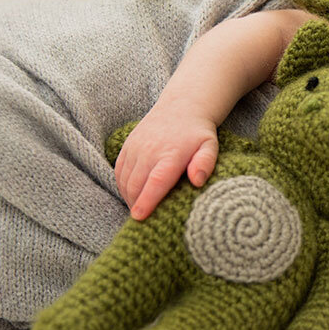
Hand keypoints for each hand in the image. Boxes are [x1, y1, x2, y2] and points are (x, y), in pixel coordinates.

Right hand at [114, 98, 218, 220]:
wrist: (182, 107)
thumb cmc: (198, 133)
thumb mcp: (210, 146)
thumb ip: (206, 163)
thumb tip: (197, 181)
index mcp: (171, 154)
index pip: (155, 181)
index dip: (146, 201)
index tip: (139, 217)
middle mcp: (149, 150)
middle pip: (136, 185)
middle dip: (137, 206)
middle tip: (146, 222)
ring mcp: (135, 147)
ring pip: (125, 180)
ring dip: (129, 198)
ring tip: (140, 209)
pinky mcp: (127, 146)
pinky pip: (119, 171)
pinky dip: (123, 187)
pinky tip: (133, 195)